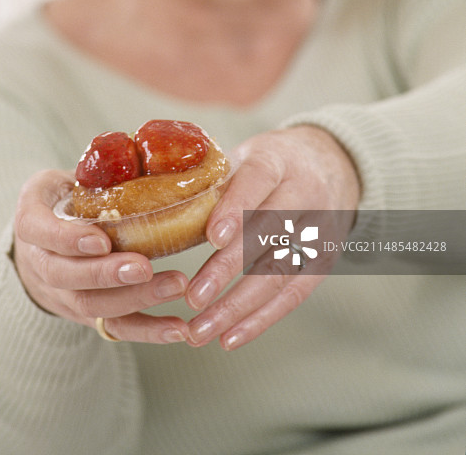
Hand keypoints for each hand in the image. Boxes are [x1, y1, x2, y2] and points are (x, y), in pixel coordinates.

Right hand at [13, 170, 188, 343]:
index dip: (69, 239)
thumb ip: (95, 171)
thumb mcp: (65, 176)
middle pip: (67, 277)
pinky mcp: (86, 313)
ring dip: (135, 300)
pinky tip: (179, 328)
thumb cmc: (66, 198)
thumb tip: (147, 154)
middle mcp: (40, 262)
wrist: (43, 240)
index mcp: (32, 220)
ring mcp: (62, 293)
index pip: (42, 233)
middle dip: (107, 275)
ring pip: (92, 306)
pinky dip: (148, 330)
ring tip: (176, 286)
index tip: (102, 238)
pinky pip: (115, 328)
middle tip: (145, 267)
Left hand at [185, 125, 360, 349]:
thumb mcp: (245, 155)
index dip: (237, 208)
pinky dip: (261, 320)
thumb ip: (214, 181)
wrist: (332, 163)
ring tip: (201, 330)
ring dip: (239, 306)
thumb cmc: (272, 163)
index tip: (213, 237)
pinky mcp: (324, 260)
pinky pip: (294, 295)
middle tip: (194, 297)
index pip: (258, 180)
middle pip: (268, 233)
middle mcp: (304, 192)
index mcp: (277, 159)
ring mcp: (319, 229)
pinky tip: (230, 337)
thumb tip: (160, 215)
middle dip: (229, 268)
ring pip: (280, 271)